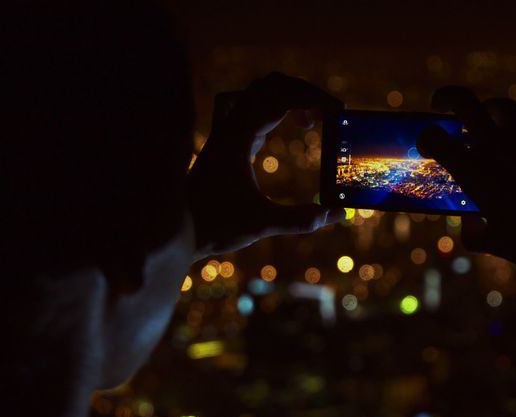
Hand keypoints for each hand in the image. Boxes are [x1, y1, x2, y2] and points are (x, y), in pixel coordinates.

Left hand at [187, 73, 345, 259]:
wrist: (177, 231)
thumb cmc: (215, 227)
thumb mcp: (263, 224)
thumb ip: (302, 219)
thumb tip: (338, 213)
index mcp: (238, 138)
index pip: (282, 99)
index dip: (314, 100)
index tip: (337, 112)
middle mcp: (229, 127)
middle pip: (271, 85)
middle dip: (304, 92)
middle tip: (328, 115)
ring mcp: (225, 131)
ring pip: (258, 91)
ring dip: (287, 96)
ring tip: (308, 121)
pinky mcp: (225, 140)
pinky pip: (248, 107)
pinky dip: (269, 107)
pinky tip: (280, 129)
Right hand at [416, 86, 515, 296]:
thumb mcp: (494, 243)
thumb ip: (474, 231)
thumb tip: (470, 221)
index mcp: (476, 174)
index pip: (435, 137)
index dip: (426, 136)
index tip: (427, 141)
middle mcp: (500, 150)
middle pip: (463, 102)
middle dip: (446, 98)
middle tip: (440, 105)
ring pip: (500, 106)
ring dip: (485, 110)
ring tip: (483, 121)